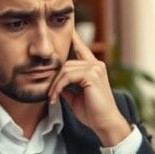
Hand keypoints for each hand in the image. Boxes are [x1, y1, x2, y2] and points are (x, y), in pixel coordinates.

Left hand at [48, 30, 131, 145]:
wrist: (105, 124)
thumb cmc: (92, 113)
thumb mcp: (75, 97)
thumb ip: (67, 86)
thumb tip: (55, 82)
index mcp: (94, 68)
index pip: (81, 48)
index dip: (73, 38)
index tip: (66, 29)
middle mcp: (96, 65)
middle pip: (66, 63)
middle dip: (55, 78)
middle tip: (50, 94)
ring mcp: (95, 68)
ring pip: (65, 69)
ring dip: (55, 85)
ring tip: (52, 98)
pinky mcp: (92, 74)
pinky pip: (67, 76)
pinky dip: (58, 87)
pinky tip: (56, 97)